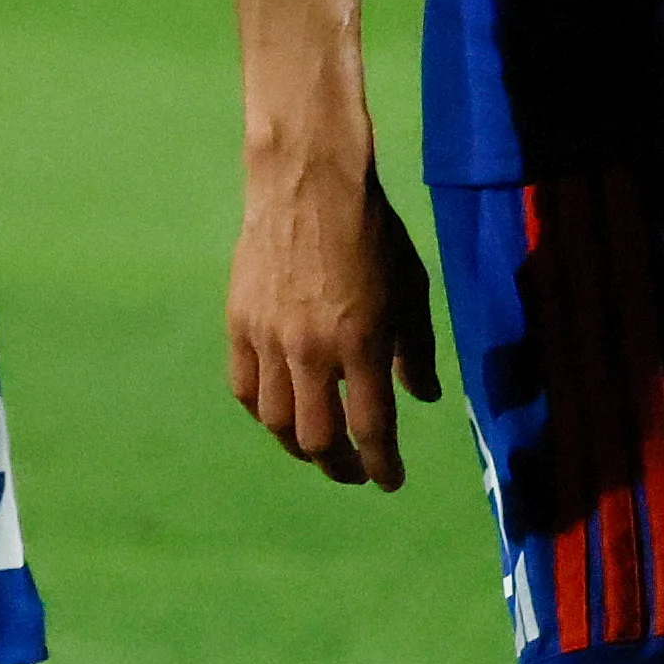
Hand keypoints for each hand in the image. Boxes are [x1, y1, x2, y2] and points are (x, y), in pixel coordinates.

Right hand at [230, 158, 441, 487]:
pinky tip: (281, 413)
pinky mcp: (239, 324)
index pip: (371, 427)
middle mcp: (311, 350)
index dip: (382, 465)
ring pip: (276, 423)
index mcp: (362, 342)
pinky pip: (245, 389)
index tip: (391, 482)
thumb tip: (424, 398)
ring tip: (318, 449)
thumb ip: (418, 349)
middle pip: (317, 439)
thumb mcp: (412, 287)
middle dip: (340, 466)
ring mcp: (269, 340)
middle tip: (355, 470)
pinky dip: (264, 412)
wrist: (308, 182)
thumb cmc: (372, 231)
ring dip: (300, 447)